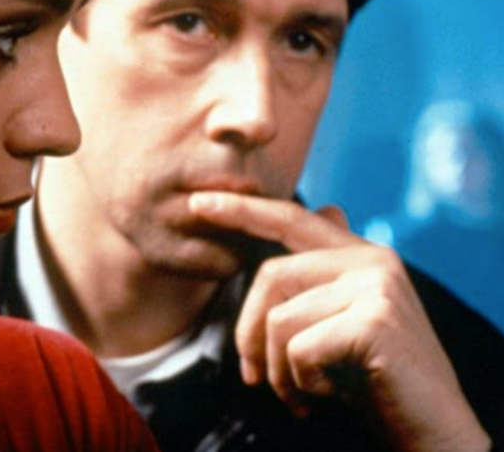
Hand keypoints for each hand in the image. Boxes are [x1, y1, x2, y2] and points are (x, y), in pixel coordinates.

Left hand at [188, 192, 489, 451]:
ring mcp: (376, 287)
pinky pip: (299, 347)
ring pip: (280, 319)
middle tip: (255, 378)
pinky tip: (333, 394)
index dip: (242, 211)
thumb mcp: (345, 320)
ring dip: (279, 370)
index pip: (290, 220)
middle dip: (249, 333)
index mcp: (362, 256)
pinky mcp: (373, 321)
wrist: (435, 429)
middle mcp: (372, 262)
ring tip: (304, 394)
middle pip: (270, 276)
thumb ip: (326, 274)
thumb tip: (329, 207)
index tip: (198, 203)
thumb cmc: (378, 380)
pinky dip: (303, 382)